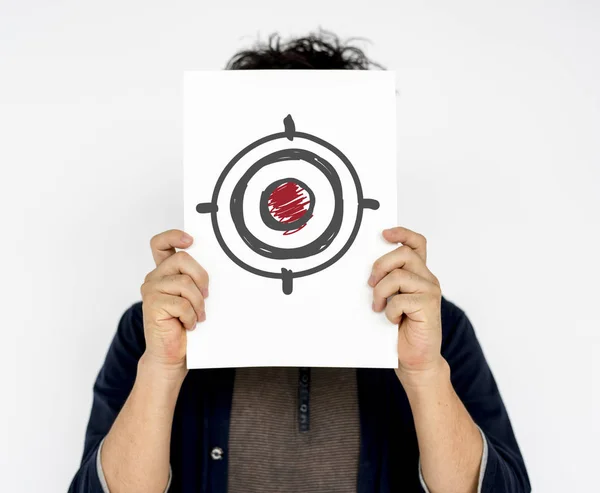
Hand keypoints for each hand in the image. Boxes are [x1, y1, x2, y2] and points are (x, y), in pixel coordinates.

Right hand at [139, 229, 208, 377]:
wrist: (172, 355)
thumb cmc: (186, 325)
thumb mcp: (194, 297)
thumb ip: (196, 279)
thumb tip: (218, 265)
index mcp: (165, 272)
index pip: (160, 244)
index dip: (173, 236)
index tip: (190, 240)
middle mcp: (155, 277)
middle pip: (182, 259)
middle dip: (201, 276)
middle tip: (207, 296)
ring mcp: (151, 290)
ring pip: (184, 282)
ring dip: (198, 302)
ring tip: (198, 316)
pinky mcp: (152, 304)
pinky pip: (181, 303)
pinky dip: (191, 316)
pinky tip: (189, 325)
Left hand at [369, 226, 443, 384]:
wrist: (415, 360)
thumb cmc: (400, 330)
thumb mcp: (390, 299)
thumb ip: (386, 281)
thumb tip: (367, 269)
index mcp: (418, 273)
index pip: (416, 243)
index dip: (402, 233)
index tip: (384, 233)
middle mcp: (427, 278)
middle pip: (403, 254)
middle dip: (380, 266)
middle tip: (370, 284)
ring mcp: (430, 291)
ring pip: (399, 275)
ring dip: (381, 292)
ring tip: (378, 307)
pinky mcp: (429, 306)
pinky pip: (401, 299)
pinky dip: (390, 310)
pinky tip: (392, 320)